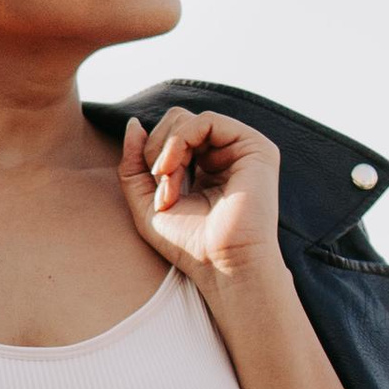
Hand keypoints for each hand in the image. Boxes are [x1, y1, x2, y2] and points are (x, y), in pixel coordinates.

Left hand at [119, 106, 285, 293]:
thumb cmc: (190, 247)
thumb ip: (133, 165)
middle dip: (156, 151)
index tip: (152, 189)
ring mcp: (241, 150)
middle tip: (160, 187)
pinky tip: (173, 169)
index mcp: (205, 168)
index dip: (149, 154)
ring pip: (187, 120)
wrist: (223, 267)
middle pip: (176, 121)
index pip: (169, 136)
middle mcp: (225, 156)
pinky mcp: (255, 148)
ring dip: (166, 150)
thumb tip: (133, 122)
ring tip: (168, 185)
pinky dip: (180, 141)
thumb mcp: (146, 205)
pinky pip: (206, 122)